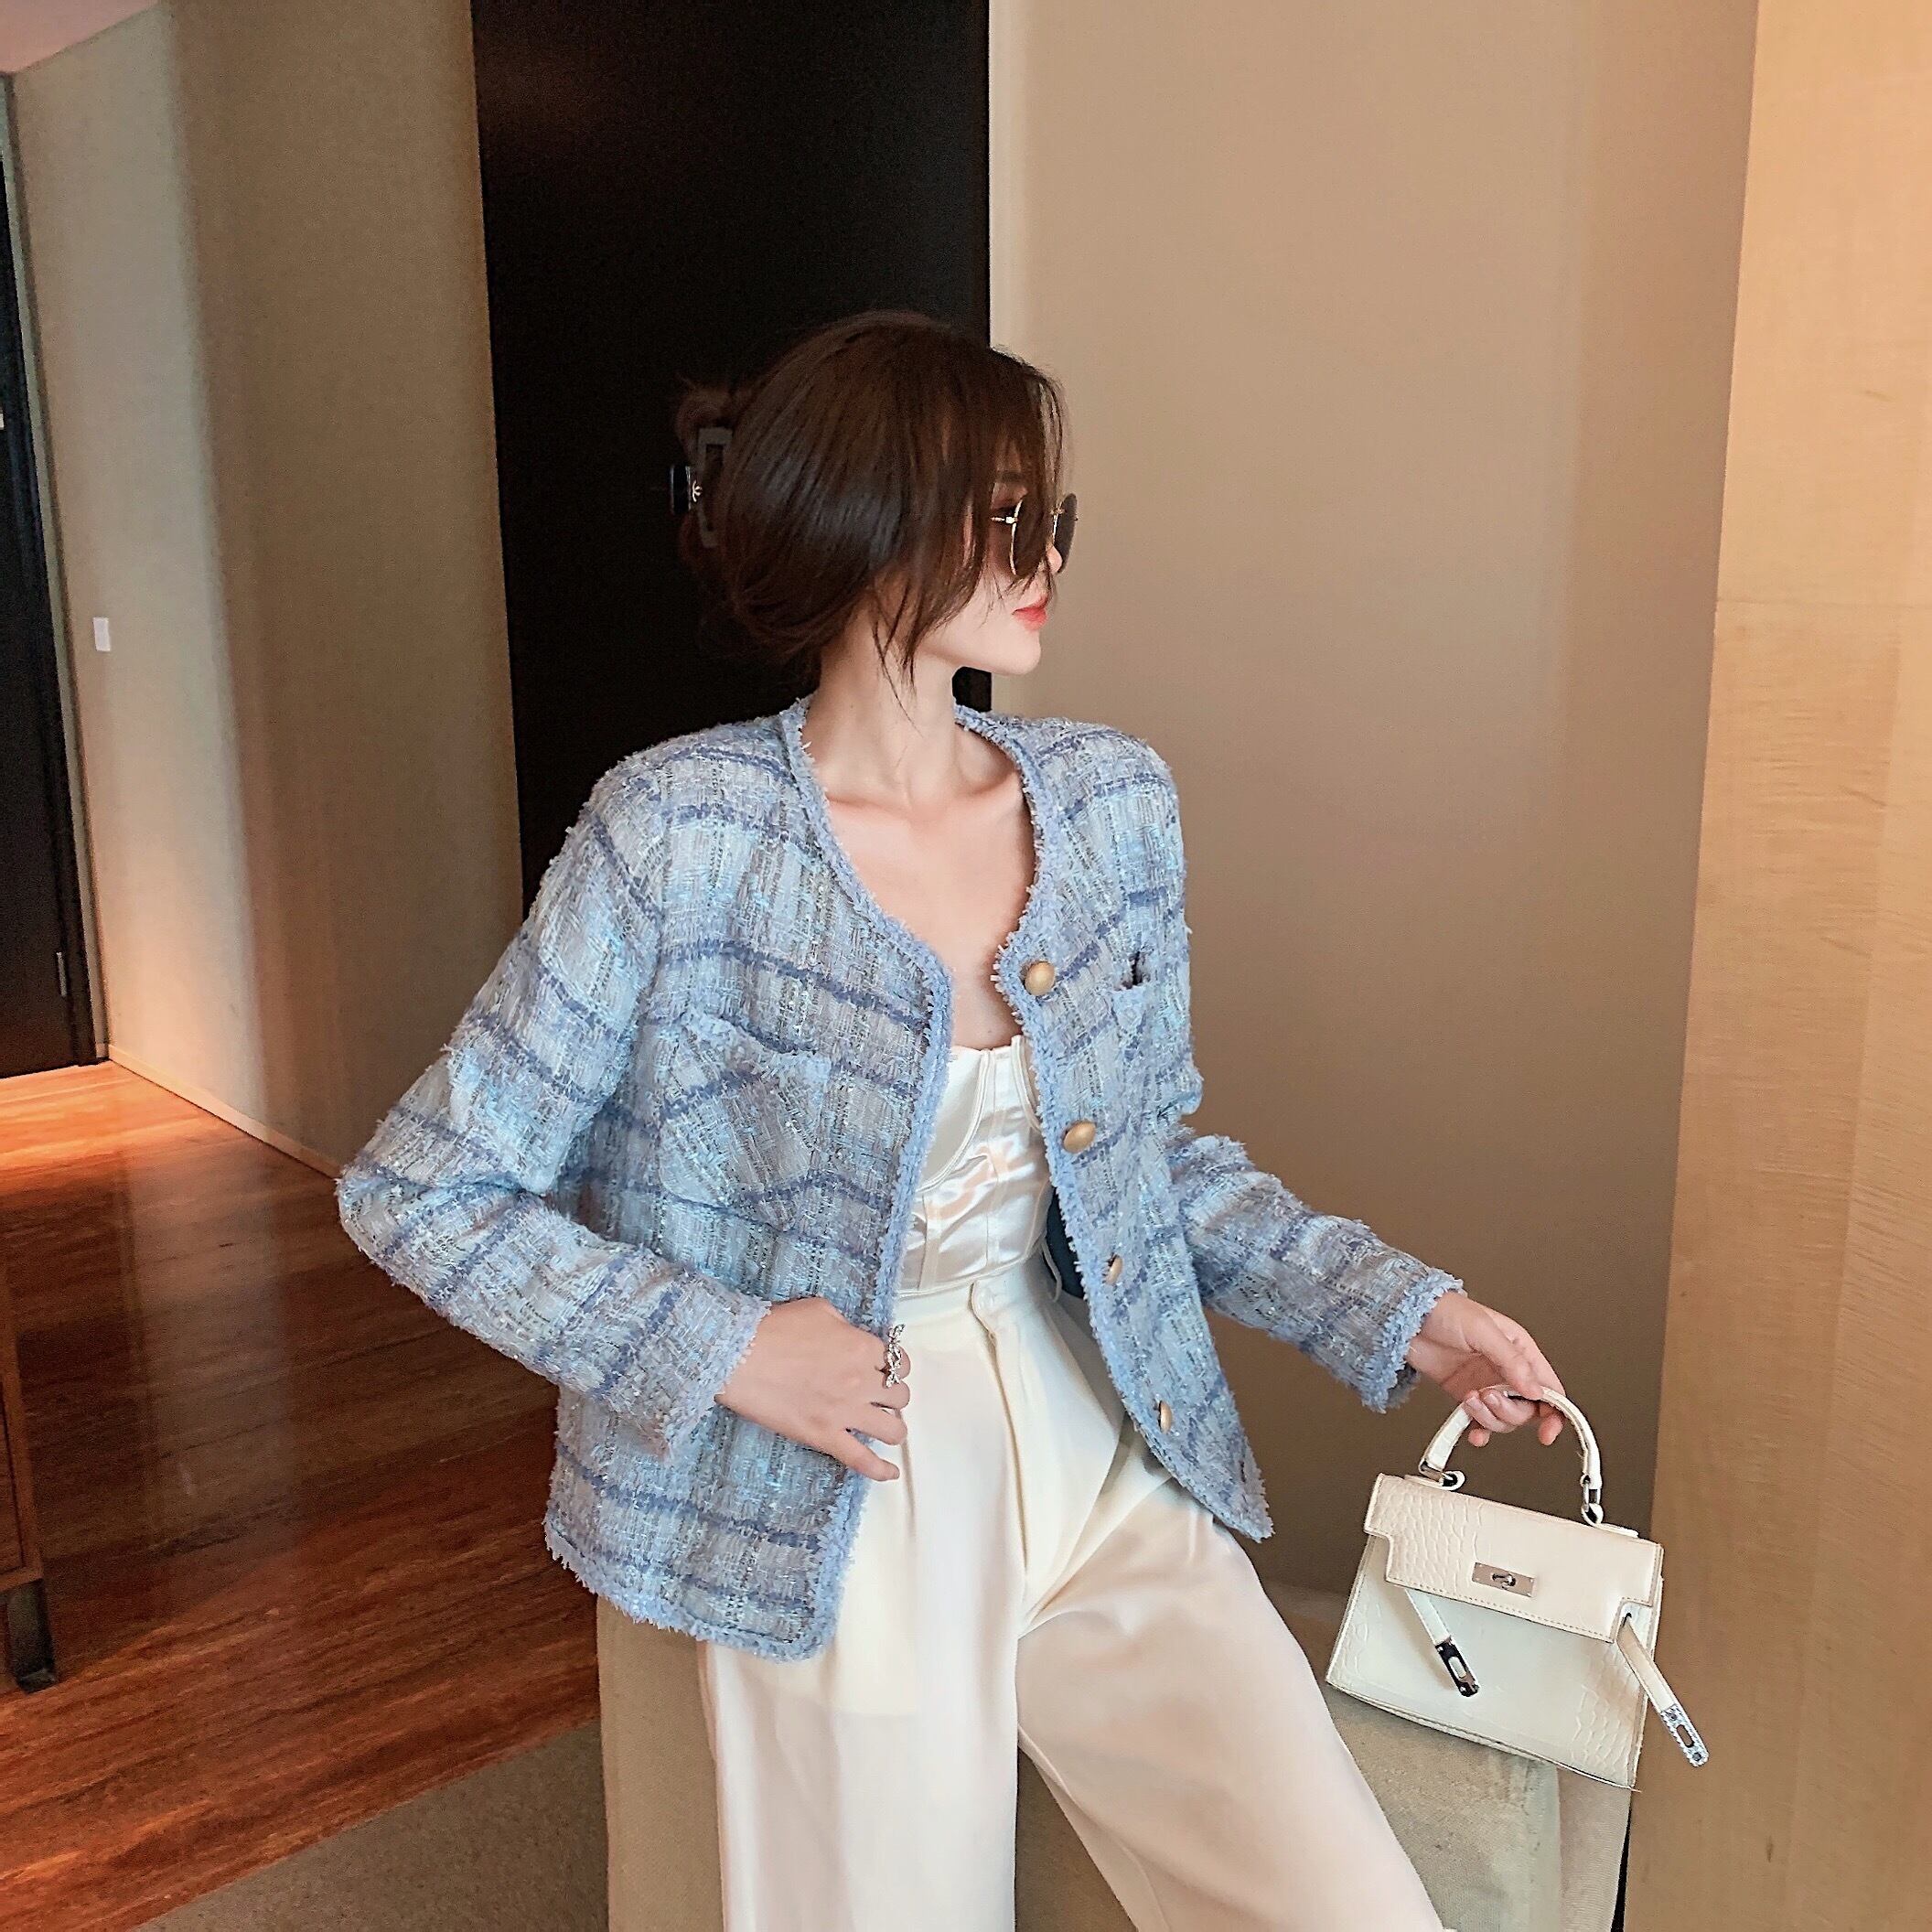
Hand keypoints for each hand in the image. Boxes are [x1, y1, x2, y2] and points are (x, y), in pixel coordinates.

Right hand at [716, 1296, 910, 1479]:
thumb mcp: (820, 1309)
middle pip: (900, 1396)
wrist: (741, 1356)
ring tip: (884, 1426)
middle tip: (879, 1396)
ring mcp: (845, 1412)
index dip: (895, 1367)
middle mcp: (862, 1382)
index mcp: (862, 1348)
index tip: (885, 1370)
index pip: (900, 1363)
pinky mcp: (824, 1436)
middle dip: (893, 1395)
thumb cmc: (775, 1329)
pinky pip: (862, 1460)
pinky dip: (880, 1469)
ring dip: (892, 1427)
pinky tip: (890, 1473)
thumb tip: (849, 1336)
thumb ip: (844, 1325)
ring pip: (892, 1429)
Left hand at [1403, 1292, 1566, 1447]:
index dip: (1554, 1411)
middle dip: (1509, 1410)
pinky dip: (1478, 1430)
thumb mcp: (1483, 1329)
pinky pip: (1479, 1421)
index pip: (1548, 1386)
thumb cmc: (1444, 1310)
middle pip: (1526, 1408)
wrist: (1406, 1319)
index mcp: (1520, 1349)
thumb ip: (1511, 1360)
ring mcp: (1485, 1384)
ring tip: (1470, 1400)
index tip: (1548, 1431)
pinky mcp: (1465, 1394)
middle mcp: (1506, 1369)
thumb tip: (1535, 1389)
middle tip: (1488, 1397)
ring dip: (1488, 1417)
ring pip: (1503, 1418)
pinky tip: (1471, 1431)